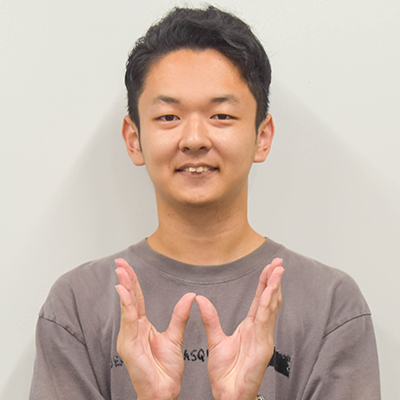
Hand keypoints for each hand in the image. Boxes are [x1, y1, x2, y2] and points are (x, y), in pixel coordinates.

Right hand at [115, 258, 195, 399]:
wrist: (164, 392)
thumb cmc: (166, 370)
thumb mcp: (175, 337)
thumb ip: (180, 316)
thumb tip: (190, 296)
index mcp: (142, 327)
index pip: (136, 299)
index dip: (132, 282)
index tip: (127, 267)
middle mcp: (132, 330)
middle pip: (128, 300)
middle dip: (125, 279)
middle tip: (120, 262)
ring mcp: (129, 338)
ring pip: (126, 308)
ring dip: (124, 288)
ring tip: (122, 272)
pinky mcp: (129, 347)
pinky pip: (129, 322)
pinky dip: (126, 306)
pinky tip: (124, 292)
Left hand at [196, 258, 283, 399]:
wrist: (228, 397)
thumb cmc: (226, 374)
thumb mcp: (216, 341)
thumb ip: (211, 319)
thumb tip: (200, 299)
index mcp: (250, 328)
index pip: (259, 300)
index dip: (264, 283)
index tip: (269, 268)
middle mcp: (260, 331)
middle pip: (269, 301)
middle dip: (273, 280)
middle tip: (278, 262)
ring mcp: (263, 339)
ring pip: (270, 309)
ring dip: (274, 289)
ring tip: (277, 271)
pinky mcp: (262, 348)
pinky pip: (264, 323)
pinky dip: (267, 307)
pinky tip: (269, 293)